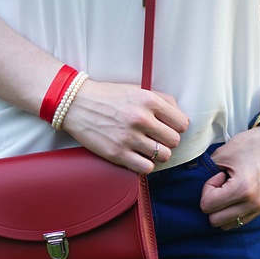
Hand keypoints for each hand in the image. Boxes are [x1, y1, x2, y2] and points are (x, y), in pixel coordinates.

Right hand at [62, 80, 188, 173]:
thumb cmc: (109, 97)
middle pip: (174, 141)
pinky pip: (147, 168)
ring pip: (164, 156)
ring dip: (157, 154)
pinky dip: (146, 165)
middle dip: (168, 141)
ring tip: (147, 149)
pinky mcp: (117, 153)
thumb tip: (182, 119)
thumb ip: (163, 100)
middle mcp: (141, 119)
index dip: (177, 127)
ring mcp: (129, 137)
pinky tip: (138, 157)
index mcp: (148, 101)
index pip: (182, 123)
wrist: (77, 104)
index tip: (167, 128)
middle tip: (156, 139)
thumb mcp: (138, 90)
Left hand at [200, 127, 259, 229]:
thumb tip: (193, 188)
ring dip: (222, 210)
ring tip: (230, 190)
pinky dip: (231, 212)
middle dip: (213, 203)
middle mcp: (253, 203)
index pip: (207, 206)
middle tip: (222, 184)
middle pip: (214, 220)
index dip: (208, 189)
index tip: (218, 176)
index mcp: (243, 189)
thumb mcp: (222, 154)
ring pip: (226, 225)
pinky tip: (237, 194)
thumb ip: (205, 173)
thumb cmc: (249, 145)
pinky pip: (238, 222)